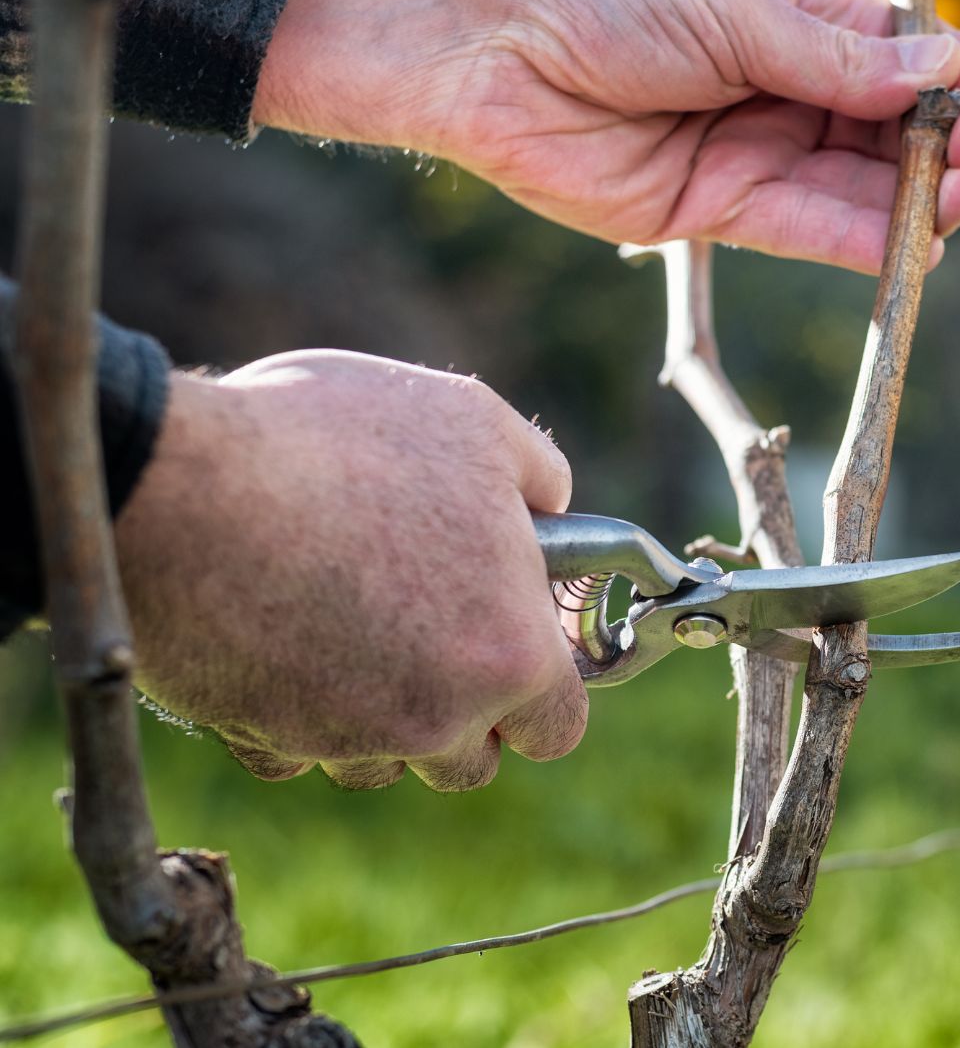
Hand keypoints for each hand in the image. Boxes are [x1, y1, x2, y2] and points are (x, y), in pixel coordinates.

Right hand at [115, 352, 585, 790]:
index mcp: (510, 655)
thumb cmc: (336, 440)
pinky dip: (291, 704)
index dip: (542, 690)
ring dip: (375, 712)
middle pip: (470, 762)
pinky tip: (277, 627)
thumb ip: (535, 478)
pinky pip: (291, 748)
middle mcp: (435, 719)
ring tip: (343, 612)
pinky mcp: (255, 737)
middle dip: (460, 712)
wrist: (177, 480)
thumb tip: (549, 509)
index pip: (558, 728)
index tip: (515, 648)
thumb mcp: (472, 421)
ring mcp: (341, 739)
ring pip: (379, 759)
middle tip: (427, 626)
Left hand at [255, 0, 959, 272]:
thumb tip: (944, 68)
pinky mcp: (716, 211)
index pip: (894, 50)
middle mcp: (779, 86)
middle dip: (938, 141)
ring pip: (854, 186)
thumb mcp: (734, 9)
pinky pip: (807, 230)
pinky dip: (862, 242)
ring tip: (957, 197)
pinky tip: (914, 244)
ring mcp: (751, 150)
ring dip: (912, 196)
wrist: (487, 50)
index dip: (941, 71)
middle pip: (885, 125)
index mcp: (790, 16)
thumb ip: (836, 56)